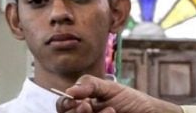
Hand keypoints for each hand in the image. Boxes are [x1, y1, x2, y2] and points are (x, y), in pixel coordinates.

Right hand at [56, 75, 182, 112]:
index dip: (64, 104)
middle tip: (87, 106)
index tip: (73, 99)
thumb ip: (89, 85)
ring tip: (110, 109)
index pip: (64, 106)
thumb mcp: (110, 88)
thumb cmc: (131, 100)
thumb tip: (69, 90)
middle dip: (75, 112)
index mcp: (83, 104)